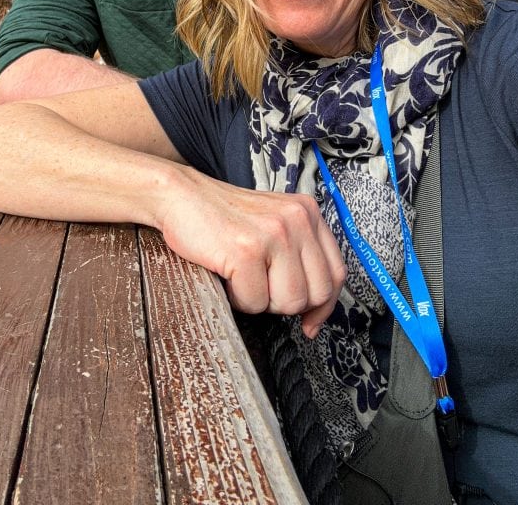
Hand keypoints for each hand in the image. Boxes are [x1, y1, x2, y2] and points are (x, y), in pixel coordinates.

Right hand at [159, 174, 345, 337]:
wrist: (181, 196)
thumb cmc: (224, 218)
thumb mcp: (274, 226)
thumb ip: (300, 257)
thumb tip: (315, 315)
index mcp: (308, 212)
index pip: (336, 273)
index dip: (324, 305)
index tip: (309, 321)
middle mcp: (297, 219)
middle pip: (317, 293)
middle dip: (287, 304)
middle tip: (261, 288)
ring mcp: (274, 233)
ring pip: (289, 302)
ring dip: (261, 301)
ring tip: (243, 277)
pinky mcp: (247, 249)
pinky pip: (254, 303)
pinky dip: (237, 298)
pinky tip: (227, 274)